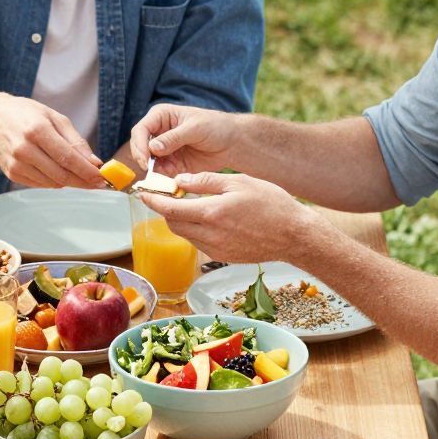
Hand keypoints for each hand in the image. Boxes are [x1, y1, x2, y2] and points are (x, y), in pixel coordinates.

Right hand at [0, 95, 105, 189]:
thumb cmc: (25, 114)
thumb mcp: (53, 117)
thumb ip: (75, 140)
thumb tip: (94, 162)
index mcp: (37, 130)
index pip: (68, 158)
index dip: (87, 172)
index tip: (102, 179)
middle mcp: (24, 149)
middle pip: (61, 175)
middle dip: (83, 181)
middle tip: (97, 183)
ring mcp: (16, 164)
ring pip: (52, 183)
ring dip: (69, 181)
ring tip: (77, 173)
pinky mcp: (12, 174)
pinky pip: (41, 184)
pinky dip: (53, 181)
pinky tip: (55, 170)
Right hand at [129, 102, 237, 176]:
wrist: (232, 143)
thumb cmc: (216, 126)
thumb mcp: (195, 128)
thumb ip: (173, 138)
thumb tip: (153, 147)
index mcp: (161, 116)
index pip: (141, 130)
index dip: (140, 145)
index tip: (146, 160)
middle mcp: (159, 133)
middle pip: (140, 147)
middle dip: (143, 160)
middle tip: (150, 171)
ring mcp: (164, 150)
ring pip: (149, 163)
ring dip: (152, 172)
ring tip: (161, 178)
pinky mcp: (172, 164)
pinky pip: (161, 173)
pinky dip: (162, 179)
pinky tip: (169, 182)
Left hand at [138, 172, 304, 263]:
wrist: (294, 236)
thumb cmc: (271, 204)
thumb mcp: (238, 182)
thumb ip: (205, 181)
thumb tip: (179, 181)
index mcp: (210, 214)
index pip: (169, 209)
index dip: (153, 200)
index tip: (143, 192)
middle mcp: (209, 236)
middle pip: (173, 224)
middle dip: (166, 210)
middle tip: (168, 195)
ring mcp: (215, 250)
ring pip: (186, 234)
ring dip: (182, 220)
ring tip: (190, 204)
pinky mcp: (222, 257)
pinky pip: (200, 243)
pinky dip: (196, 230)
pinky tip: (209, 219)